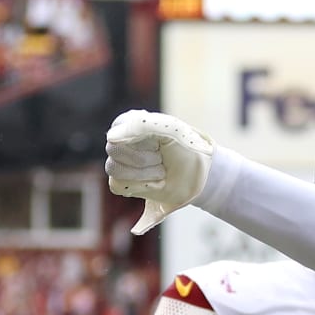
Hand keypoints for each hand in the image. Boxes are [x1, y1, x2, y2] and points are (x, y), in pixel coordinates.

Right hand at [105, 110, 214, 234]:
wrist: (203, 173)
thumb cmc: (186, 147)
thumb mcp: (171, 129)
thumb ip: (141, 125)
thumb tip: (111, 137)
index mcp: (128, 124)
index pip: (117, 134)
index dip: (141, 142)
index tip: (159, 143)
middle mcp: (121, 143)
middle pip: (114, 153)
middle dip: (144, 159)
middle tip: (162, 158)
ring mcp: (122, 164)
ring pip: (115, 171)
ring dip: (145, 174)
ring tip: (161, 171)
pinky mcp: (126, 184)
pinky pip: (117, 187)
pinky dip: (141, 190)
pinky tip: (154, 185)